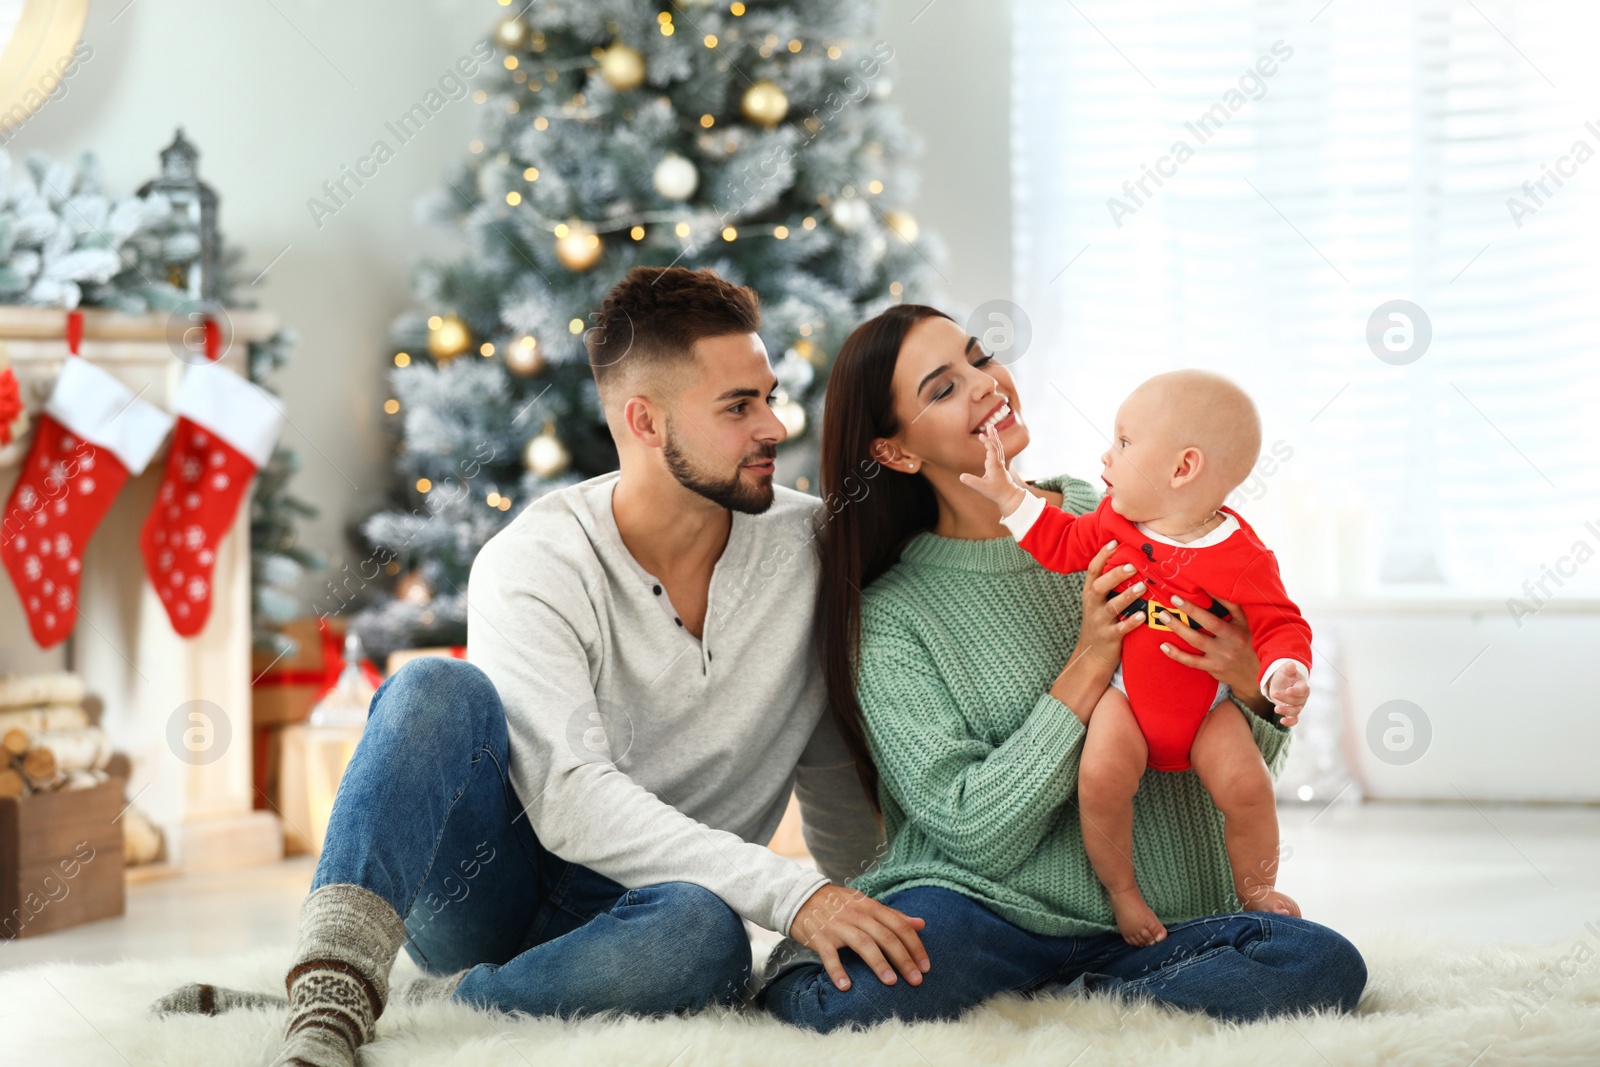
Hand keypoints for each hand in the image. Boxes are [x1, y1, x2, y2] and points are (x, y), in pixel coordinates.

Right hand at [790, 883, 929, 990]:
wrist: (799, 896)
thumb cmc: (837, 903)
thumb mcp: (865, 903)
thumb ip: (892, 915)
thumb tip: (921, 924)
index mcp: (870, 907)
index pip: (899, 925)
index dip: (915, 946)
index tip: (926, 966)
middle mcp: (856, 915)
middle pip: (885, 937)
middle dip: (903, 959)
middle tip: (916, 980)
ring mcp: (838, 926)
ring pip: (863, 944)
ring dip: (879, 964)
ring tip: (891, 982)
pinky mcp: (819, 937)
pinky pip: (830, 956)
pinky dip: (838, 971)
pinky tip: (846, 987)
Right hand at [958, 425, 1027, 516]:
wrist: (1008, 495)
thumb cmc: (996, 492)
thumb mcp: (982, 488)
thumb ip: (972, 482)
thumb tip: (961, 476)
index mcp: (994, 466)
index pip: (992, 451)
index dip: (988, 443)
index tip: (981, 436)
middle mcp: (998, 462)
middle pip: (997, 446)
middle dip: (993, 436)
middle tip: (990, 425)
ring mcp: (1000, 462)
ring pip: (999, 447)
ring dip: (995, 437)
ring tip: (992, 428)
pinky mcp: (999, 464)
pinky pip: (998, 450)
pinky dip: (995, 443)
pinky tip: (992, 439)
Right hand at [1074, 539, 1146, 672]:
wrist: (1092, 654)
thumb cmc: (1101, 621)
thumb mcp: (1098, 601)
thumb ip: (1108, 582)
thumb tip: (1128, 557)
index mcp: (1090, 593)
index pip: (1093, 570)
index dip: (1102, 556)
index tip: (1115, 542)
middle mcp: (1093, 605)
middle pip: (1099, 586)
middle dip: (1115, 575)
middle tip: (1132, 566)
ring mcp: (1100, 621)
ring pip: (1112, 606)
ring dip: (1127, 596)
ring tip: (1142, 587)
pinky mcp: (1110, 637)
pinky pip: (1121, 629)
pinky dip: (1132, 622)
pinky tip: (1143, 616)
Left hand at [1154, 594, 1265, 706]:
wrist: (1258, 676)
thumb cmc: (1249, 644)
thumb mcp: (1248, 627)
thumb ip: (1234, 610)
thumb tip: (1213, 589)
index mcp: (1242, 626)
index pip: (1230, 607)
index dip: (1215, 595)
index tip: (1199, 584)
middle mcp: (1233, 640)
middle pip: (1209, 622)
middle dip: (1190, 609)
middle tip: (1173, 599)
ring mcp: (1222, 655)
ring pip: (1196, 640)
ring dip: (1178, 627)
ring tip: (1163, 616)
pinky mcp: (1213, 667)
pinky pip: (1191, 661)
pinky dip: (1176, 654)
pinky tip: (1164, 645)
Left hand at [1265, 662, 1309, 726]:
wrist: (1280, 683)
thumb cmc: (1285, 676)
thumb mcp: (1285, 670)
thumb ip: (1288, 668)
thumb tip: (1291, 664)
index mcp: (1303, 686)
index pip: (1303, 690)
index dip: (1296, 691)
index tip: (1288, 690)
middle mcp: (1302, 697)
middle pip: (1298, 701)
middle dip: (1286, 699)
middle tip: (1274, 693)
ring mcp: (1297, 705)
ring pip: (1295, 711)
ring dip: (1286, 711)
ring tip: (1276, 709)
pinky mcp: (1291, 712)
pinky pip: (1294, 719)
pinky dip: (1289, 722)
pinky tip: (1282, 721)